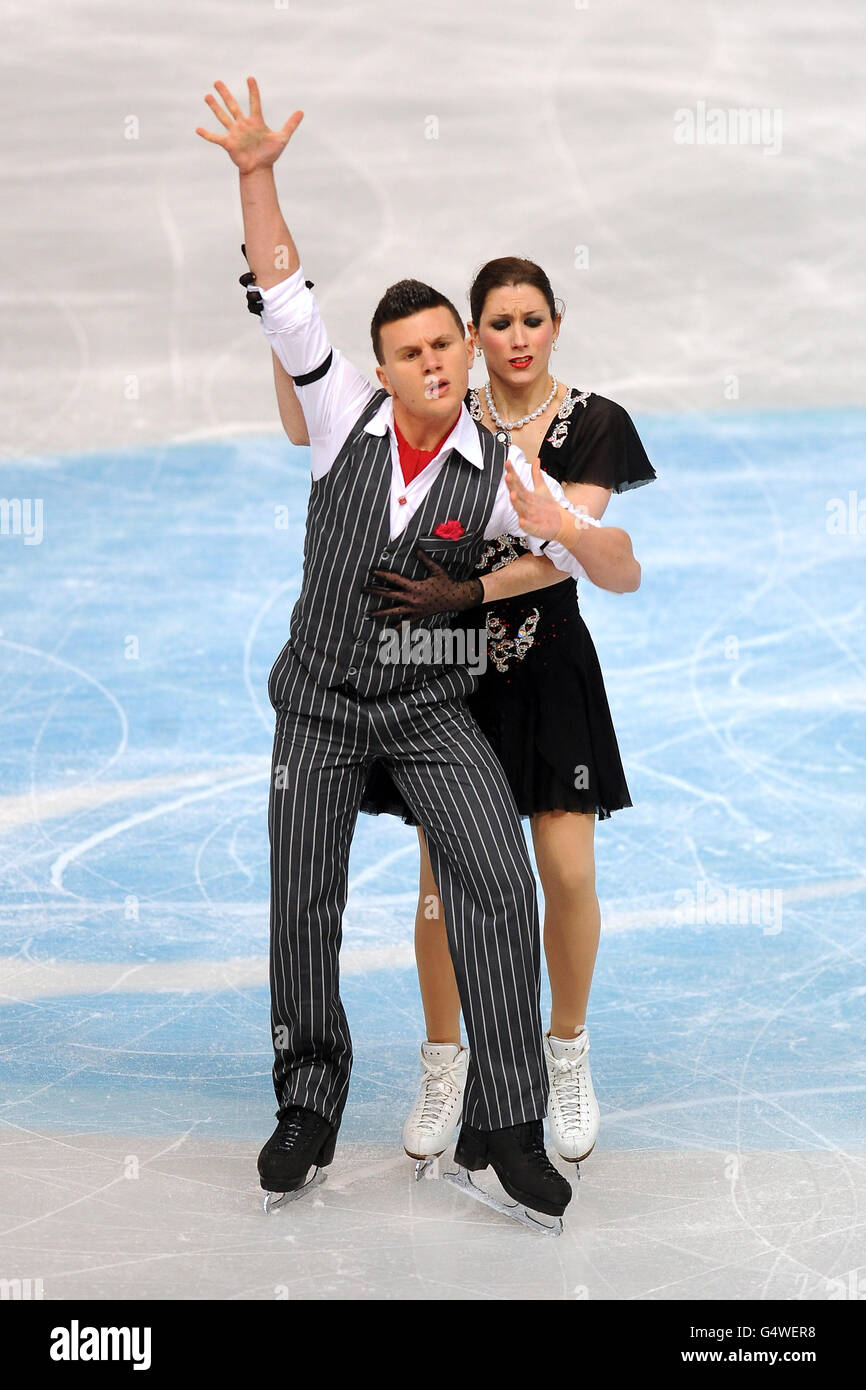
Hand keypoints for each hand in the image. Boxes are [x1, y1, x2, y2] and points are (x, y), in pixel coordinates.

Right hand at [195, 77, 302, 172]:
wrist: (260, 169)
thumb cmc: (270, 154)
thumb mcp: (282, 138)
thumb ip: (290, 124)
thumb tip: (301, 111)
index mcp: (255, 121)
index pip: (255, 102)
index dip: (253, 91)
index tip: (250, 78)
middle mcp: (243, 124)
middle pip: (233, 105)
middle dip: (225, 94)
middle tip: (217, 82)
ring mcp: (235, 133)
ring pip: (223, 117)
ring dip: (215, 107)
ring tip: (207, 96)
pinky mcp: (229, 143)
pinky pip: (216, 138)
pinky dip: (207, 134)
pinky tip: (197, 129)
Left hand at [362, 550, 482, 618]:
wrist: (456, 598)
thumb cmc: (446, 582)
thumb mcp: (437, 570)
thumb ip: (426, 560)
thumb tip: (418, 549)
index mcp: (414, 586)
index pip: (394, 580)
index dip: (382, 575)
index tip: (372, 572)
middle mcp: (412, 599)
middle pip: (389, 595)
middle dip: (375, 591)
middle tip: (364, 589)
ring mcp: (414, 609)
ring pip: (393, 612)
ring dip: (380, 613)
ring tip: (369, 614)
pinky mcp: (418, 616)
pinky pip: (405, 623)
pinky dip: (397, 626)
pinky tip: (388, 629)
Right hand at [505, 457, 566, 541]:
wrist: (559, 523)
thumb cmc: (548, 507)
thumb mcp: (542, 488)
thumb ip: (536, 475)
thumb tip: (536, 461)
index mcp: (526, 495)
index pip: (517, 482)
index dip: (512, 472)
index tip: (508, 462)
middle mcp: (525, 505)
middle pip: (516, 493)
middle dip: (511, 486)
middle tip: (508, 476)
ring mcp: (527, 516)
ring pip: (519, 508)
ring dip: (515, 502)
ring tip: (512, 494)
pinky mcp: (532, 527)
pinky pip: (527, 525)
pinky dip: (524, 523)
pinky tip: (521, 520)